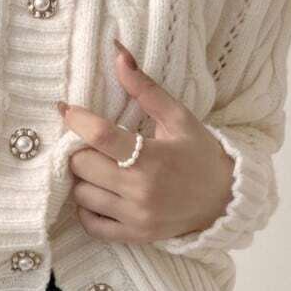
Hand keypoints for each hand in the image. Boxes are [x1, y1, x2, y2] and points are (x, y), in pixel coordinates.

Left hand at [58, 38, 234, 243]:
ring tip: (99, 169)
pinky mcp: (133, 236)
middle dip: (80, 151)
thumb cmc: (199, 154)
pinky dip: (87, 209)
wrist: (225, 201)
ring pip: (81, 195)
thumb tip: (118, 54)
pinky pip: (91, 224)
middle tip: (92, 145)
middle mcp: (140, 190)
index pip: (100, 136)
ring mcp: (135, 217)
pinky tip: (99, 194)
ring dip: (83, 179)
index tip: (64, 108)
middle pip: (82, 166)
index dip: (76, 119)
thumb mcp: (179, 117)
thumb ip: (145, 89)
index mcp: (152, 158)